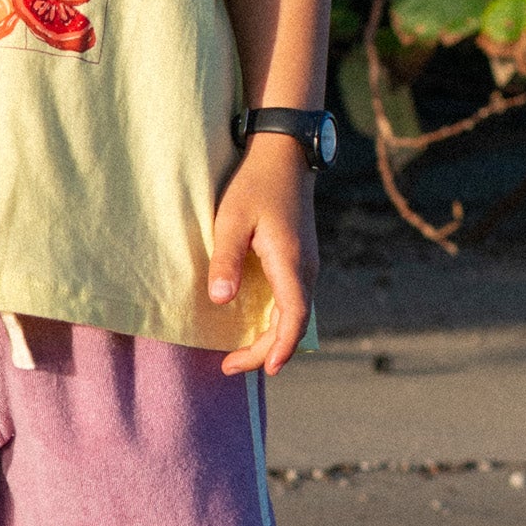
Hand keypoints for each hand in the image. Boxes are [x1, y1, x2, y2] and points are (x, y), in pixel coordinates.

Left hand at [208, 132, 314, 375]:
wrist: (285, 155)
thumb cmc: (255, 183)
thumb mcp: (231, 219)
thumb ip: (225, 260)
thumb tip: (219, 301)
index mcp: (291, 262)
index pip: (293, 318)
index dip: (281, 347)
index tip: (266, 370)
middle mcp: (305, 269)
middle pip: (293, 324)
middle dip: (265, 351)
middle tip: (228, 367)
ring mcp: (306, 265)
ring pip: (294, 315)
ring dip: (271, 339)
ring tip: (239, 355)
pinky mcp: (300, 260)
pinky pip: (292, 301)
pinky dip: (276, 322)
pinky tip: (255, 327)